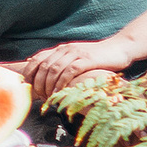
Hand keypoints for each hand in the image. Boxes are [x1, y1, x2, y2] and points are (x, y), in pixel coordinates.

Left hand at [14, 39, 130, 100]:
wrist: (119, 48)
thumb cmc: (97, 58)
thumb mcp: (76, 58)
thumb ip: (62, 63)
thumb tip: (44, 73)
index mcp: (60, 49)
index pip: (37, 59)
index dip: (29, 73)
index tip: (27, 87)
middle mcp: (65, 49)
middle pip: (43, 66)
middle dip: (38, 83)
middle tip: (39, 97)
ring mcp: (76, 53)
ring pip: (53, 70)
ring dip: (48, 85)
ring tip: (48, 97)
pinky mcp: (86, 60)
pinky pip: (69, 72)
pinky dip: (61, 83)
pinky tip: (60, 93)